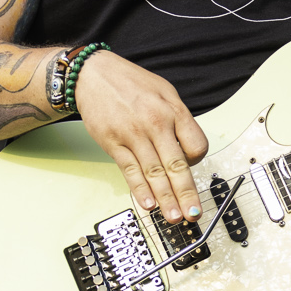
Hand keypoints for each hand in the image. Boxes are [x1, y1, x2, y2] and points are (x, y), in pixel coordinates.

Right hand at [73, 50, 207, 221]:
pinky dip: (139, 189)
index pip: (197, 145)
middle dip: (186, 193)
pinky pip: (130, 170)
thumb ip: (179, 119)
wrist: (93, 74)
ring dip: (165, 199)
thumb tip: (189, 148)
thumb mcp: (164, 92)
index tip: (192, 168)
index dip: (197, 161)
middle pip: (176, 165)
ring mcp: (133, 135)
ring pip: (153, 173)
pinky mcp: (113, 143)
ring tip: (174, 216)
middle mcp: (155, 123)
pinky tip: (148, 204)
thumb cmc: (130, 83)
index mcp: (173, 110)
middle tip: (194, 214)